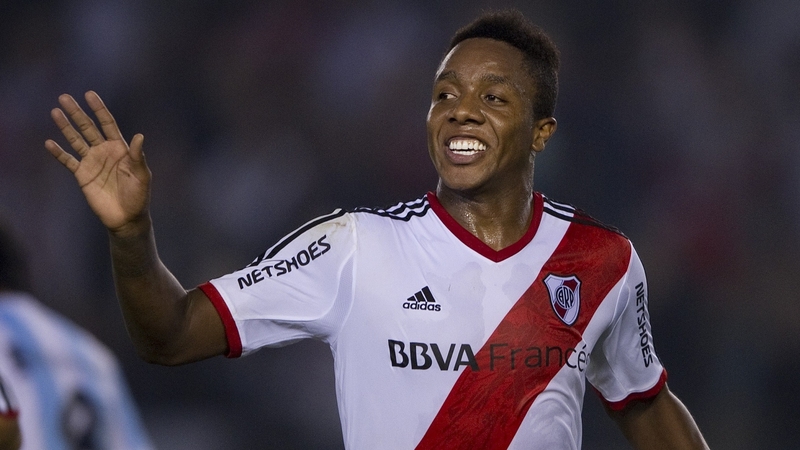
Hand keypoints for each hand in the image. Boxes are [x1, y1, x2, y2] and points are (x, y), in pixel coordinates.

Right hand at [45, 91, 150, 235]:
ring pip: (76, 140)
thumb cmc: (138, 196)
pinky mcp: (82, 175)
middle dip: (77, 113)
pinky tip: (49, 143)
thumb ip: (137, 156)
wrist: (126, 217)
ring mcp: (92, 162)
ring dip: (65, 127)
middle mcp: (104, 151)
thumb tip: (139, 136)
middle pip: (88, 128)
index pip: (107, 124)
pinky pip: (68, 161)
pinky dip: (59, 152)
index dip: (99, 109)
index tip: (89, 94)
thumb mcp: (141, 175)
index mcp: (120, 148)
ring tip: (55, 112)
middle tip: (64, 97)